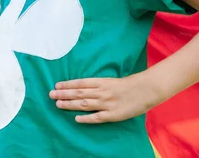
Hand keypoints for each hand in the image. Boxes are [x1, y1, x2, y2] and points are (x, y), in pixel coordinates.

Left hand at [48, 73, 163, 123]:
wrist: (147, 90)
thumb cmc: (131, 84)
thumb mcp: (113, 80)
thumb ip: (99, 84)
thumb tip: (84, 86)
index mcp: (102, 82)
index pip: (81, 83)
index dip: (68, 84)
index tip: (57, 84)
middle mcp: (102, 91)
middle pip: (79, 93)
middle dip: (64, 93)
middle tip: (51, 94)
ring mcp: (107, 103)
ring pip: (84, 104)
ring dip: (70, 104)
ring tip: (58, 104)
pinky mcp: (113, 114)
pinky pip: (97, 117)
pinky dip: (86, 118)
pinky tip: (76, 118)